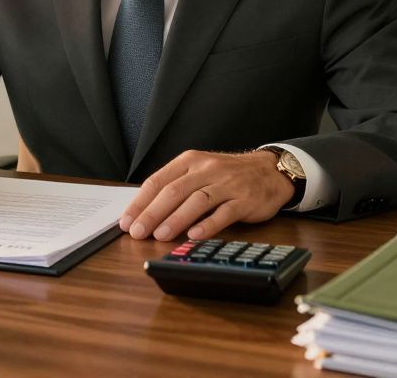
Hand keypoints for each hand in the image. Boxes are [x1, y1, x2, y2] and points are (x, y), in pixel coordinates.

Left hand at [118, 150, 293, 240]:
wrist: (269, 171)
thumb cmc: (227, 175)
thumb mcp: (199, 171)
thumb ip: (176, 186)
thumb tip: (144, 211)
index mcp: (190, 161)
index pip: (158, 181)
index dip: (140, 202)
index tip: (126, 221)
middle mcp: (206, 170)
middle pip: (174, 191)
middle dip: (152, 213)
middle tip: (138, 232)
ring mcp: (227, 184)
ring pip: (196, 201)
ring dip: (176, 219)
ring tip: (160, 235)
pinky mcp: (245, 200)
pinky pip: (224, 213)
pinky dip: (208, 225)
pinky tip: (195, 235)